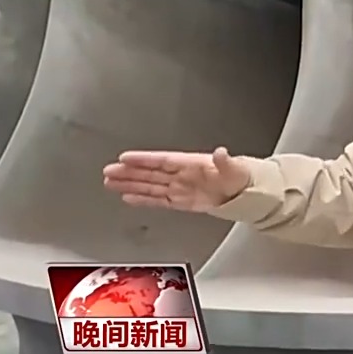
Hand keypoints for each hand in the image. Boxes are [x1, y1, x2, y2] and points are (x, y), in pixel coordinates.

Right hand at [103, 147, 250, 211]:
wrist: (244, 193)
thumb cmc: (240, 177)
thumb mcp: (234, 168)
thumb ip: (224, 162)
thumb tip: (221, 152)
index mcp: (191, 164)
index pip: (162, 160)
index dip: (143, 159)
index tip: (125, 158)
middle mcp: (182, 175)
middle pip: (150, 173)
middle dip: (129, 172)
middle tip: (108, 171)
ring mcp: (180, 188)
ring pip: (150, 185)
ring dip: (130, 184)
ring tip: (110, 182)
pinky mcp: (181, 201)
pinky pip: (158, 199)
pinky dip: (143, 199)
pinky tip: (128, 197)